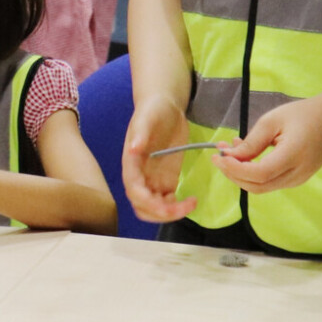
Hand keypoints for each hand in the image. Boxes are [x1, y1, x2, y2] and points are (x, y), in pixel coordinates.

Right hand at [122, 94, 197, 222]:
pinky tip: (189, 199)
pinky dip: (176, 207)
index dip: (148, 203)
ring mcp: (152, 180)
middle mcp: (139, 176)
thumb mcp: (147, 118)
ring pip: (153, 208)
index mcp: (131, 164)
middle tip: (184, 207)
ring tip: (189, 203)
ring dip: (169, 213)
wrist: (165, 107)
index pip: (134, 191)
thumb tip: (133, 149)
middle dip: (160, 214)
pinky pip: (166, 202)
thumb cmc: (154, 110)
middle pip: (142, 207)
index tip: (168, 204)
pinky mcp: (165, 180)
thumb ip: (140, 133)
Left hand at [215, 97, 321, 194]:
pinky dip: (252, 173)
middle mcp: (297, 174)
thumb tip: (230, 157)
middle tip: (219, 153)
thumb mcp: (273, 121)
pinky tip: (245, 155)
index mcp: (293, 156)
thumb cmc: (303, 115)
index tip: (218, 156)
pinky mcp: (296, 179)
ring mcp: (298, 179)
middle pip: (257, 186)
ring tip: (230, 149)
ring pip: (261, 186)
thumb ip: (252, 142)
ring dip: (240, 172)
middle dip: (232, 173)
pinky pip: (269, 182)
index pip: (259, 174)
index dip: (234, 169)